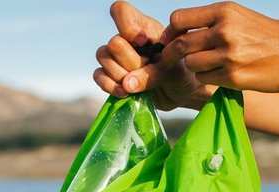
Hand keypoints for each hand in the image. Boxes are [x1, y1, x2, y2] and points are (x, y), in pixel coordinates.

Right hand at [93, 1, 214, 109]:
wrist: (180, 93)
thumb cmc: (180, 74)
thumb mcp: (174, 69)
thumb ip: (153, 72)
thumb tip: (126, 84)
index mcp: (143, 27)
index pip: (120, 10)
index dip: (126, 26)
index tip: (142, 43)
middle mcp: (126, 39)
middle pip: (113, 42)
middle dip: (131, 63)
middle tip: (147, 70)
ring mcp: (116, 57)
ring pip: (103, 57)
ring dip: (121, 75)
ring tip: (139, 85)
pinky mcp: (111, 76)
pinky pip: (98, 75)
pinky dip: (110, 86)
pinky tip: (125, 93)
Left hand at [160, 2, 278, 94]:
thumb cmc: (269, 36)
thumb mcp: (242, 17)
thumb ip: (213, 22)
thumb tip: (180, 31)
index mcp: (225, 11)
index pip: (179, 19)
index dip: (170, 33)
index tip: (170, 40)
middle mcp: (224, 31)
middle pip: (181, 45)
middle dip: (173, 55)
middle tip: (173, 61)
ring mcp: (228, 55)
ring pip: (191, 65)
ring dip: (195, 68)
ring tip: (209, 65)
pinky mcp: (233, 77)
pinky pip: (205, 79)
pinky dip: (208, 78)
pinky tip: (222, 74)